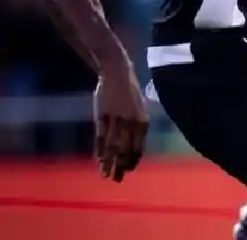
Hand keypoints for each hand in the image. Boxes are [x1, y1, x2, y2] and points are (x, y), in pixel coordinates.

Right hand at [94, 65, 147, 181]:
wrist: (117, 72)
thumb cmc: (129, 91)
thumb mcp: (139, 108)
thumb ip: (137, 126)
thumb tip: (135, 144)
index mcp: (143, 120)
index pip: (139, 145)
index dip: (134, 159)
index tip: (130, 170)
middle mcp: (131, 122)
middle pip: (126, 149)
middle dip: (122, 165)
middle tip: (117, 180)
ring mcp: (116, 119)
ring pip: (112, 146)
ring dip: (109, 162)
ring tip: (106, 175)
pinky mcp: (102, 115)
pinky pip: (100, 136)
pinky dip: (99, 149)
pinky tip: (98, 160)